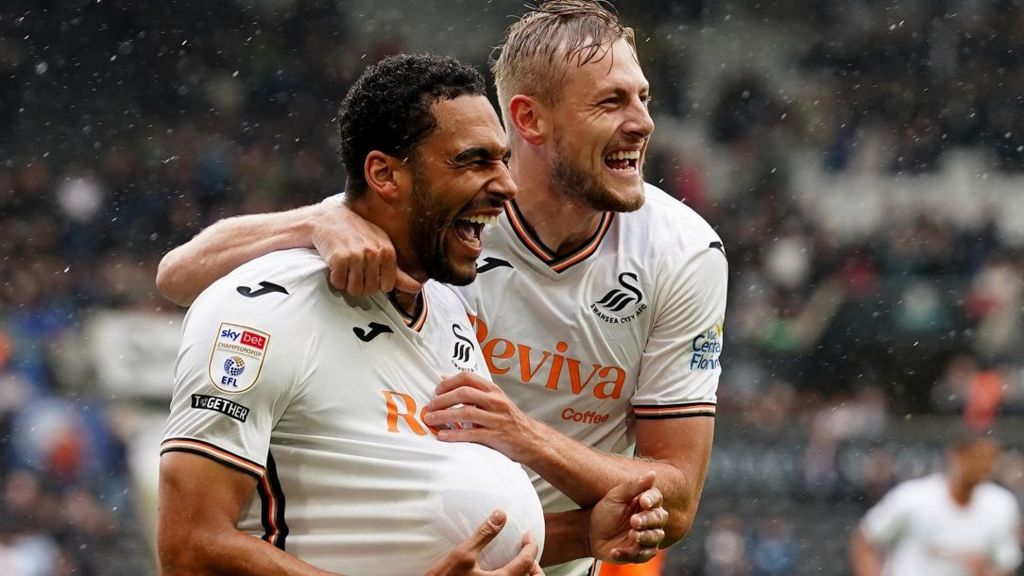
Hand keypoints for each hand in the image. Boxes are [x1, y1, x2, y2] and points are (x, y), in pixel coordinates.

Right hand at [311, 203, 421, 295]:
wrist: (328, 218)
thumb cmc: (357, 233)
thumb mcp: (381, 247)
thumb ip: (399, 272)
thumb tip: (417, 288)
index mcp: (387, 251)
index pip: (386, 286)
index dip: (375, 283)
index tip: (368, 271)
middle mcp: (374, 253)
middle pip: (369, 290)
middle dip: (359, 284)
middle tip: (353, 269)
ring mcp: (356, 255)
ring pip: (354, 290)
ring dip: (346, 283)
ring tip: (345, 267)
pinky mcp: (339, 258)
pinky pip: (338, 283)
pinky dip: (335, 278)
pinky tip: (335, 264)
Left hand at [423, 372, 542, 462]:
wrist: (532, 440)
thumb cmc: (509, 420)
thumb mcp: (495, 400)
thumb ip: (473, 391)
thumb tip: (445, 379)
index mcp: (493, 390)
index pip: (468, 377)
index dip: (449, 383)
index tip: (437, 390)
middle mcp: (495, 401)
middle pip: (464, 393)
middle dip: (443, 400)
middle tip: (430, 406)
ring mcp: (496, 418)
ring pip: (465, 413)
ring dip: (444, 416)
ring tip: (430, 420)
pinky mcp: (495, 436)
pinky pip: (471, 434)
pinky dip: (454, 434)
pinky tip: (443, 436)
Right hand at [425, 510, 543, 575]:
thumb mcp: (463, 554)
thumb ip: (484, 535)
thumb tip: (500, 515)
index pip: (527, 562)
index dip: (531, 546)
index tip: (527, 535)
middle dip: (535, 567)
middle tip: (528, 552)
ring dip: (525, 573)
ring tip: (520, 562)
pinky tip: (503, 571)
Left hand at [589, 471, 665, 563]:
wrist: (590, 532)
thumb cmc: (605, 511)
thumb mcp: (616, 496)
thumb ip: (634, 486)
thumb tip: (652, 473)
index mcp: (646, 503)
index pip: (657, 499)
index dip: (652, 500)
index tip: (643, 501)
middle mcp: (650, 520)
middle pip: (659, 519)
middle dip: (648, 520)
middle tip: (634, 521)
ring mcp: (646, 537)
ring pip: (655, 539)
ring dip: (644, 537)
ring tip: (632, 534)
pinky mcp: (639, 553)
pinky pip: (640, 556)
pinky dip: (627, 554)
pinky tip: (615, 551)